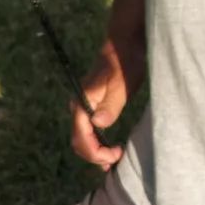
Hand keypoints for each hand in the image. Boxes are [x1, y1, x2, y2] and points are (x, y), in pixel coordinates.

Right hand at [70, 35, 144, 170]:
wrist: (126, 42)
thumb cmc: (126, 61)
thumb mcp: (122, 83)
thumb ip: (110, 104)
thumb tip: (98, 124)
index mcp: (82, 102)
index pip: (81, 137)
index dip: (95, 153)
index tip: (114, 157)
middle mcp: (79, 106)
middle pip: (79, 141)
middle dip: (94, 156)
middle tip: (115, 162)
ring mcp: (85, 105)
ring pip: (84, 136)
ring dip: (95, 151)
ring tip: (113, 160)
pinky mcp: (94, 104)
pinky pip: (90, 129)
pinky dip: (98, 142)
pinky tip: (110, 148)